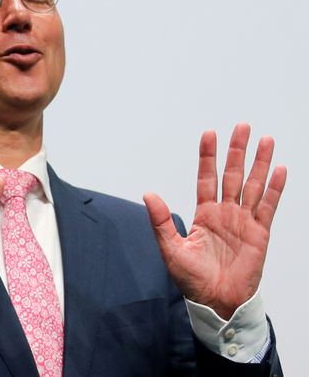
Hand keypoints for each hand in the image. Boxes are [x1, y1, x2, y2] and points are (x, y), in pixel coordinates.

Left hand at [143, 123, 286, 319]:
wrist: (216, 301)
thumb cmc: (192, 279)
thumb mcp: (171, 249)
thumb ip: (161, 221)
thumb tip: (148, 195)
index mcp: (204, 214)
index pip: (207, 178)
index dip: (208, 156)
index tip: (209, 133)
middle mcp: (225, 213)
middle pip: (234, 175)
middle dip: (237, 151)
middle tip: (242, 126)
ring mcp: (244, 222)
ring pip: (254, 185)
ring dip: (260, 163)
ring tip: (266, 140)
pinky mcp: (260, 234)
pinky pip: (268, 207)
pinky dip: (275, 189)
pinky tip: (279, 170)